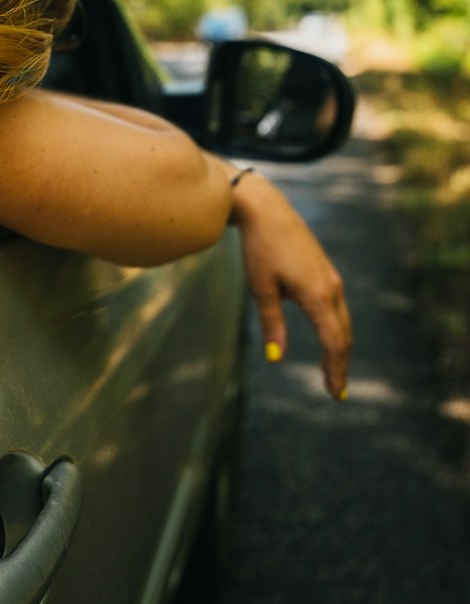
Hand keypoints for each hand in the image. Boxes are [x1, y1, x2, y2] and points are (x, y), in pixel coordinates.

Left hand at [229, 171, 351, 400]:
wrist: (266, 209)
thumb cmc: (260, 248)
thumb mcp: (261, 289)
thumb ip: (272, 324)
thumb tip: (276, 358)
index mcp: (318, 295)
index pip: (334, 343)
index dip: (336, 370)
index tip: (335, 393)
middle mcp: (331, 288)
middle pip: (343, 335)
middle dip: (340, 364)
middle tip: (336, 391)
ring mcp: (331, 278)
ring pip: (342, 321)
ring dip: (340, 347)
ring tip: (334, 370)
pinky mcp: (325, 270)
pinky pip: (337, 307)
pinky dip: (336, 328)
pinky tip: (328, 337)